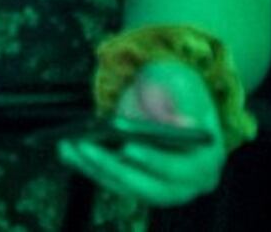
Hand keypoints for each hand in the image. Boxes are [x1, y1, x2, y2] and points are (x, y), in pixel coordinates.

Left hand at [59, 57, 228, 208]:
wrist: (173, 97)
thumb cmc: (179, 90)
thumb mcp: (183, 83)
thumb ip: (181, 99)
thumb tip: (179, 123)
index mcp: (205, 161)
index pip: (180, 168)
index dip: (155, 160)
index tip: (129, 147)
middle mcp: (185, 183)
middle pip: (149, 186)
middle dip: (115, 167)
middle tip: (85, 146)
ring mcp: (160, 187)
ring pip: (125, 186)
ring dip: (94, 167)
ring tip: (68, 144)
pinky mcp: (136, 182)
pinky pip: (110, 179)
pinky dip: (87, 166)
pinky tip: (65, 148)